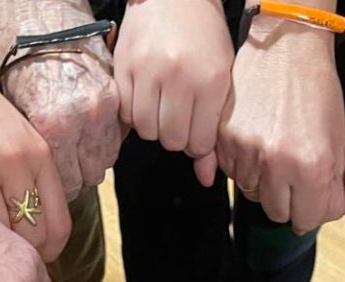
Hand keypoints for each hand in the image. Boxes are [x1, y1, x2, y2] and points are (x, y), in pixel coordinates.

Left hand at [0, 0, 119, 199]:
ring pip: (107, 158)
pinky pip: (116, 135)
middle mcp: (83, 121)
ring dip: (93, 159)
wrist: (43, 10)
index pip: (65, 183)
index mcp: (52, 127)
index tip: (52, 185)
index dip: (58, 188)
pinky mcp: (117, 95)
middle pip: (90, 176)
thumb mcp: (15, 103)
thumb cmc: (19, 51)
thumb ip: (36, 143)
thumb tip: (46, 172)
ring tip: (77, 149)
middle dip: (77, 175)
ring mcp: (104, 108)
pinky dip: (105, 138)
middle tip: (64, 168)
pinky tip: (89, 129)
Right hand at [0, 16, 70, 257]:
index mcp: (39, 155)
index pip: (59, 223)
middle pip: (32, 235)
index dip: (51, 251)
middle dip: (24, 254)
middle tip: (10, 257)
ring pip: (0, 233)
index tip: (40, 259)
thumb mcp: (20, 138)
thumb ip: (34, 178)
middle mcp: (15, 162)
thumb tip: (41, 232)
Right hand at [115, 0, 232, 184]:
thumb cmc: (205, 38)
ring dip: (155, 126)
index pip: (198, 143)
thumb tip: (207, 180)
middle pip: (171, 140)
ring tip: (163, 106)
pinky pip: (126, 113)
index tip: (197, 129)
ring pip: (147, 130)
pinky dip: (136, 113)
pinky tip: (146, 97)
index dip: (197, 143)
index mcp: (210, 81)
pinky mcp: (123, 67)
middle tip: (180, 115)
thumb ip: (214, 132)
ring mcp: (148, 71)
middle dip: (176, 136)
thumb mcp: (221, 81)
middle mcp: (178, 77)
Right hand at [218, 21, 344, 230]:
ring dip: (264, 183)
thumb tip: (321, 212)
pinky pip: (232, 173)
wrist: (286, 48)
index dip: (313, 210)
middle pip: (278, 214)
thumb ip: (330, 184)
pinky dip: (244, 166)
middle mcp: (276, 164)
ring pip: (252, 195)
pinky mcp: (224, 140)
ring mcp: (246, 153)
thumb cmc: (316, 90)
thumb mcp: (336, 141)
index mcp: (311, 167)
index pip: (308, 220)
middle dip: (289, 200)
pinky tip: (257, 144)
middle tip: (294, 176)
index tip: (314, 198)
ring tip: (275, 153)